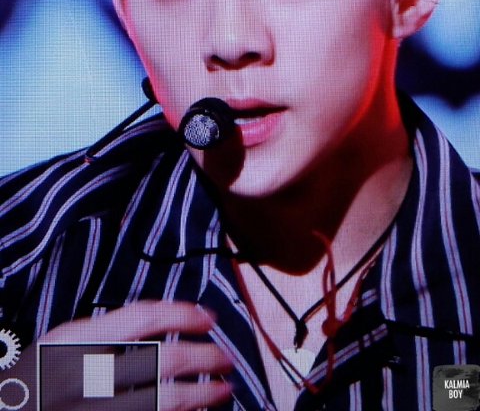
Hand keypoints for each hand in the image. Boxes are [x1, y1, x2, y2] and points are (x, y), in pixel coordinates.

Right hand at [2, 301, 232, 409]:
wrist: (11, 409)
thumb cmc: (42, 373)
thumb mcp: (65, 339)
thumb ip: (108, 330)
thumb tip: (164, 321)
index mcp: (81, 341)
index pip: (144, 317)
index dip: (183, 314)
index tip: (209, 317)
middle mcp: (90, 375)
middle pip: (163, 359)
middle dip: (204, 357)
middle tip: (226, 358)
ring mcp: (96, 410)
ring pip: (165, 401)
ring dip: (202, 394)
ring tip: (223, 389)